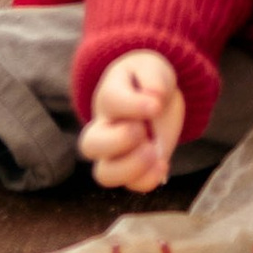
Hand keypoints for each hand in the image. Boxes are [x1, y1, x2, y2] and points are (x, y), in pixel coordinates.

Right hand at [76, 47, 186, 193]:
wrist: (155, 96)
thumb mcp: (153, 67)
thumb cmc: (148, 79)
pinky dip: (148, 180)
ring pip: (104, 174)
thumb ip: (153, 78)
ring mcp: (116, 153)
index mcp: (109, 98)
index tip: (156, 104)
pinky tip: (163, 163)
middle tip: (143, 131)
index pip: (110, 101)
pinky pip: (132, 186)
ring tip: (154, 152)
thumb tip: (154, 98)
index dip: (134, 106)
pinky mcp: (135, 168)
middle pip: (89, 145)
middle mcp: (105, 128)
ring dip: (131, 168)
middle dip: (120, 141)